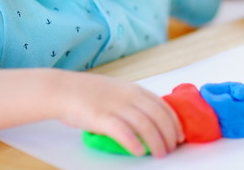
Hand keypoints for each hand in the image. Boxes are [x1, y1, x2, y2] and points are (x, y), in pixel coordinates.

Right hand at [53, 72, 183, 157]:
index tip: (180, 135)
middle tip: (171, 149)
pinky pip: (123, 131)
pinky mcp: (101, 117)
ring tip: (160, 154)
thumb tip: (150, 120)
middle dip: (169, 135)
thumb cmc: (89, 93)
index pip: (163, 106)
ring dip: (156, 142)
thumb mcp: (117, 90)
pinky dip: (134, 143)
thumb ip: (133, 101)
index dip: (175, 122)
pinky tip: (139, 152)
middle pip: (158, 117)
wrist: (63, 89)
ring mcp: (115, 106)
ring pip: (145, 125)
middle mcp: (128, 96)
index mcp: (134, 89)